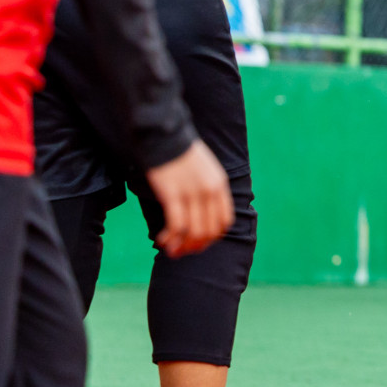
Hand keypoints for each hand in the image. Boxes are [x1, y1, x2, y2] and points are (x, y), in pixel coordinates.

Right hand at [146, 140, 232, 257]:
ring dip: (181, 246)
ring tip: (170, 249)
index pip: (224, 221)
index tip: (198, 242)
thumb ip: (209, 190)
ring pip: (194, 232)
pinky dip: (170, 238)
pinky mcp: (172, 194)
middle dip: (195, 246)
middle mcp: (209, 191)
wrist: (164, 134)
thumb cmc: (181, 153)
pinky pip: (176, 225)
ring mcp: (192, 193)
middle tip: (181, 251)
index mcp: (220, 185)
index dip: (212, 237)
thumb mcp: (205, 169)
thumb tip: (203, 213)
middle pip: (209, 231)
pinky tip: (161, 239)